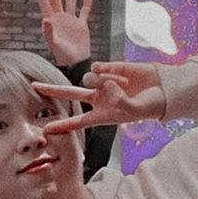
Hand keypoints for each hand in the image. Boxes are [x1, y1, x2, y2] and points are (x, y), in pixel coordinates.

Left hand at [34, 60, 165, 134]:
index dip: (62, 126)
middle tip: (33, 86)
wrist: (164, 88)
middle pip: (69, 94)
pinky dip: (108, 72)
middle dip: (51, 90)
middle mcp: (99, 99)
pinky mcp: (110, 68)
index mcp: (102, 115)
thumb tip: (106, 87)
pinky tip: (122, 76)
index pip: (78, 122)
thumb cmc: (151, 105)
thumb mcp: (136, 111)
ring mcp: (103, 83)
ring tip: (125, 86)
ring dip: (105, 82)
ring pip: (89, 80)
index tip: (45, 130)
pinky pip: (99, 68)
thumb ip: (120, 103)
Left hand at [36, 0, 92, 67]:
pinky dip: (86, 4)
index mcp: (52, 22)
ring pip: (71, 2)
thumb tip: (46, 19)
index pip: (46, 5)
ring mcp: (71, 21)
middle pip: (57, 0)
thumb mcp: (55, 44)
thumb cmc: (62, 55)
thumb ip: (49, 32)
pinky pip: (84, 12)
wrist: (76, 63)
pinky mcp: (81, 25)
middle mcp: (60, 19)